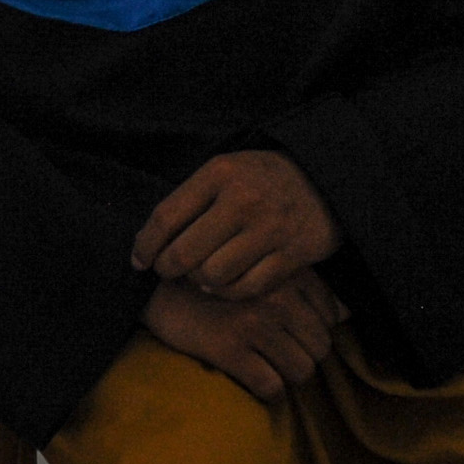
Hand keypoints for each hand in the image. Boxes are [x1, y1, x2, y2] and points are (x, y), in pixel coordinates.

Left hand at [132, 149, 340, 298]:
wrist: (326, 178)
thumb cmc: (262, 179)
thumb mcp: (226, 172)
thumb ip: (191, 200)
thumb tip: (150, 244)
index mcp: (220, 173)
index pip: (166, 216)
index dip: (145, 245)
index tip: (138, 261)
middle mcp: (244, 199)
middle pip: (185, 253)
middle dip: (168, 269)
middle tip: (168, 272)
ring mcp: (270, 228)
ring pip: (213, 276)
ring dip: (201, 282)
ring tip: (201, 276)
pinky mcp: (293, 254)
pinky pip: (247, 288)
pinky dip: (230, 292)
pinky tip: (226, 284)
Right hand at [142, 273, 343, 402]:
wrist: (155, 286)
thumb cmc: (213, 281)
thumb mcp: (259, 271)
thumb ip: (303, 287)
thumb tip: (346, 314)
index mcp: (287, 274)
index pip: (331, 317)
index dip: (313, 331)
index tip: (291, 333)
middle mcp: (276, 296)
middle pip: (320, 348)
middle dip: (302, 356)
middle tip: (277, 354)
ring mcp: (254, 323)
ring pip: (301, 371)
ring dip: (287, 376)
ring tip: (266, 366)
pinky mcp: (230, 348)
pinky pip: (270, 387)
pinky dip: (267, 392)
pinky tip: (252, 379)